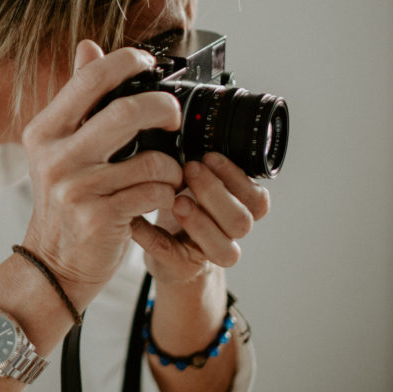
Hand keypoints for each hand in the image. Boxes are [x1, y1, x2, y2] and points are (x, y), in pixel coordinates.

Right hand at [20, 41, 183, 298]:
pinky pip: (154, 192)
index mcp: (44, 131)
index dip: (126, 62)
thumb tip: (89, 46)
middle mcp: (55, 156)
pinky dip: (166, 193)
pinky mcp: (99, 217)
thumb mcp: (61, 147)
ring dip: (171, 166)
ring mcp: (76, 188)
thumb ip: (78, 99)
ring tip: (167, 173)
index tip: (148, 64)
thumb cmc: (65, 202)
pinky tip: (158, 198)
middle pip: (126, 111)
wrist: (53, 262)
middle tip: (173, 117)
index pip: (89, 79)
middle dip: (163, 109)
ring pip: (151, 159)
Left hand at [131, 152, 270, 284]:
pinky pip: (173, 257)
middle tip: (190, 170)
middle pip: (242, 221)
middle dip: (216, 193)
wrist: (170, 253)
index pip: (257, 199)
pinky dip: (152, 238)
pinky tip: (135, 222)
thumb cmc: (182, 205)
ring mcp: (209, 254)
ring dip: (200, 222)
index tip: (210, 155)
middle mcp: (229, 234)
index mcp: (238, 208)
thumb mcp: (192, 180)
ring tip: (176, 201)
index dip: (237, 178)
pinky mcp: (182, 267)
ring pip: (227, 251)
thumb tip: (180, 124)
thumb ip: (198, 162)